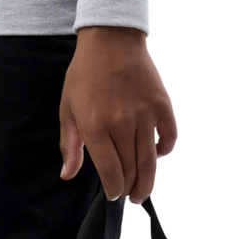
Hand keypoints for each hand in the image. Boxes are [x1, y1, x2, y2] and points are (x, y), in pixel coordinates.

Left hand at [58, 26, 179, 205]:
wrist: (112, 40)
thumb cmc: (86, 74)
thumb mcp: (68, 108)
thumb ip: (70, 145)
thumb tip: (68, 174)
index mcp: (95, 126)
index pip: (110, 173)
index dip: (114, 190)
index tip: (114, 195)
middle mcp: (121, 123)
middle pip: (131, 171)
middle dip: (131, 190)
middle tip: (131, 197)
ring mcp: (145, 115)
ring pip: (151, 162)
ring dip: (148, 181)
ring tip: (144, 190)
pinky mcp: (162, 106)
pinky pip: (169, 140)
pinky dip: (165, 153)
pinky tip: (157, 156)